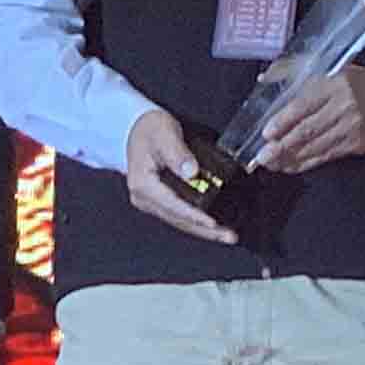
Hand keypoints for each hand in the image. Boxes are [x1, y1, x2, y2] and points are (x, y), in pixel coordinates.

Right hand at [122, 109, 240, 244]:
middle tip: (228, 236)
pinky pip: (179, 214)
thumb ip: (178, 153)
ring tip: (226, 235)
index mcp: (143, 183)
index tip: (212, 223)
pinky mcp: (159, 200)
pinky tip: (212, 227)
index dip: (194, 215)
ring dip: (203, 230)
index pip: (172, 204)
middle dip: (204, 230)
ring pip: (179, 221)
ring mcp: (151, 200)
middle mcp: (144, 197)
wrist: (136, 128)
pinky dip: (196, 221)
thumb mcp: (164, 133)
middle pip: (178, 219)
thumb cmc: (149, 129)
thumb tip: (191, 171)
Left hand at [253, 63, 364, 174]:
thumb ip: (295, 70)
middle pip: (307, 130)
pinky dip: (307, 162)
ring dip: (290, 158)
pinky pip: (328, 155)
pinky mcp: (358, 143)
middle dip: (282, 146)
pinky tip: (293, 165)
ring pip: (315, 146)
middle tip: (263, 156)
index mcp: (336, 84)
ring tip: (273, 163)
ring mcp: (353, 127)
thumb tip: (265, 78)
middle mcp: (345, 106)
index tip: (267, 133)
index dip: (283, 121)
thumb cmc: (358, 84)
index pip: (304, 105)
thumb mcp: (330, 69)